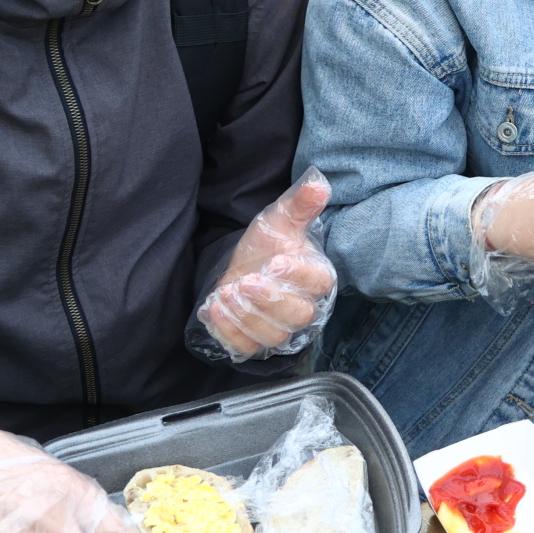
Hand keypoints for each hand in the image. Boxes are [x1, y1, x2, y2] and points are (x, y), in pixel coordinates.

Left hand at [198, 169, 336, 360]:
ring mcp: (281, 329)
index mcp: (316, 277)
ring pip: (273, 334)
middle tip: (245, 281)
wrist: (243, 266)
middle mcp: (304, 307)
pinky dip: (229, 332)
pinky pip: (247, 348)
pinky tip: (215, 308)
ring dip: (247, 316)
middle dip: (269, 300)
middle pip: (298, 315)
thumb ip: (300, 204)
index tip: (275, 262)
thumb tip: (317, 184)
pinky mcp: (256, 343)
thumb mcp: (280, 220)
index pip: (318, 282)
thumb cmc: (268, 245)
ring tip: (226, 293)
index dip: (297, 275)